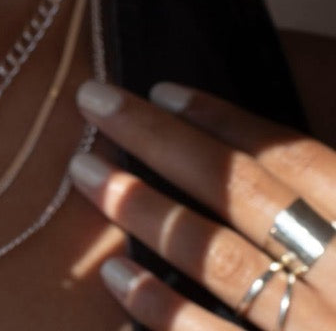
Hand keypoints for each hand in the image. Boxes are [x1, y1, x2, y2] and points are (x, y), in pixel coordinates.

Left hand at [71, 81, 335, 329]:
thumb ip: (328, 209)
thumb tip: (268, 162)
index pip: (300, 163)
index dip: (229, 120)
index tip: (162, 89)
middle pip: (247, 196)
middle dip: (162, 140)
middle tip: (93, 99)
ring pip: (224, 262)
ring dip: (147, 210)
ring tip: (87, 174)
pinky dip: (161, 310)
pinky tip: (114, 273)